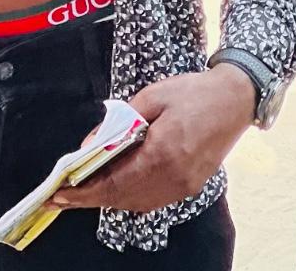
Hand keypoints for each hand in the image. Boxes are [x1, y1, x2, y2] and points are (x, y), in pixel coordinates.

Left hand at [53, 66, 254, 214]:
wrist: (235, 100)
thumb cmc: (192, 92)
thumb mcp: (151, 96)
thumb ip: (120, 123)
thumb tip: (91, 145)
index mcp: (162, 153)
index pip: (114, 182)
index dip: (85, 191)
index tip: (60, 194)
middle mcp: (174, 177)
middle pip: (123, 198)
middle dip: (90, 198)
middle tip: (63, 196)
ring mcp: (184, 186)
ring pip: (138, 203)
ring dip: (109, 199)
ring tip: (83, 192)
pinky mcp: (191, 186)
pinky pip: (153, 199)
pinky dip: (130, 197)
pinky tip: (115, 187)